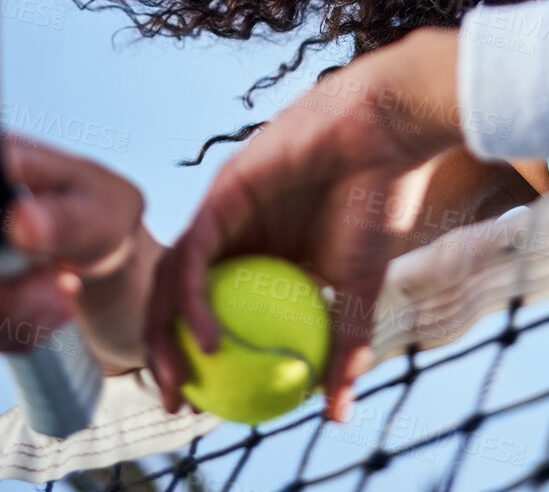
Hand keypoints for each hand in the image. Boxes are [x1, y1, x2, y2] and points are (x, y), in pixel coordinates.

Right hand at [0, 137, 162, 375]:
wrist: (99, 246)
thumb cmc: (95, 208)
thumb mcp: (100, 207)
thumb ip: (63, 216)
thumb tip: (21, 222)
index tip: (12, 259)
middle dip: (3, 293)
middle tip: (63, 280)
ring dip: (18, 314)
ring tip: (65, 289)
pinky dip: (17, 330)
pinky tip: (49, 306)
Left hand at [146, 27, 463, 422]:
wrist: (386, 135)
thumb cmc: (378, 201)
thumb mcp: (360, 288)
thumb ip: (342, 345)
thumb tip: (336, 414)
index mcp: (258, 256)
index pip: (209, 312)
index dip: (195, 359)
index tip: (203, 405)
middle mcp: (231, 236)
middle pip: (176, 300)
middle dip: (162, 355)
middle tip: (174, 403)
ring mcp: (221, 214)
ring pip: (173, 280)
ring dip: (165, 334)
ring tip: (178, 381)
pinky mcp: (220, 194)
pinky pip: (194, 257)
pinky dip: (195, 302)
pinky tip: (210, 340)